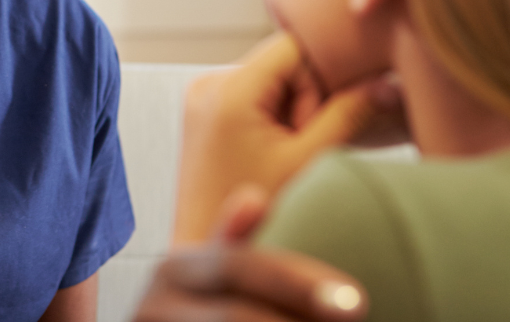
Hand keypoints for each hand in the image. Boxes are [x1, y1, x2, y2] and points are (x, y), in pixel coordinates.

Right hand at [132, 243, 366, 321]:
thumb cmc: (193, 319)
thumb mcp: (205, 283)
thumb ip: (231, 245)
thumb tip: (255, 198)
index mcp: (175, 269)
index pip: (240, 267)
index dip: (297, 283)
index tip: (357, 302)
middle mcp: (152, 306)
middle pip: (234, 317)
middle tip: (355, 320)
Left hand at [173, 32, 401, 243]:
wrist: (207, 249)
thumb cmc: (257, 214)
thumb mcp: (309, 161)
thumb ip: (349, 115)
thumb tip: (387, 83)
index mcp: (229, 89)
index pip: (293, 45)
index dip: (321, 76)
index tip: (321, 121)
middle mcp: (209, 83)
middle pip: (281, 61)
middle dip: (305, 97)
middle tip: (301, 143)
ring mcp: (202, 95)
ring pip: (270, 77)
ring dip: (290, 107)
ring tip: (285, 151)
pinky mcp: (203, 110)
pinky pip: (251, 93)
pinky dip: (271, 114)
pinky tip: (271, 150)